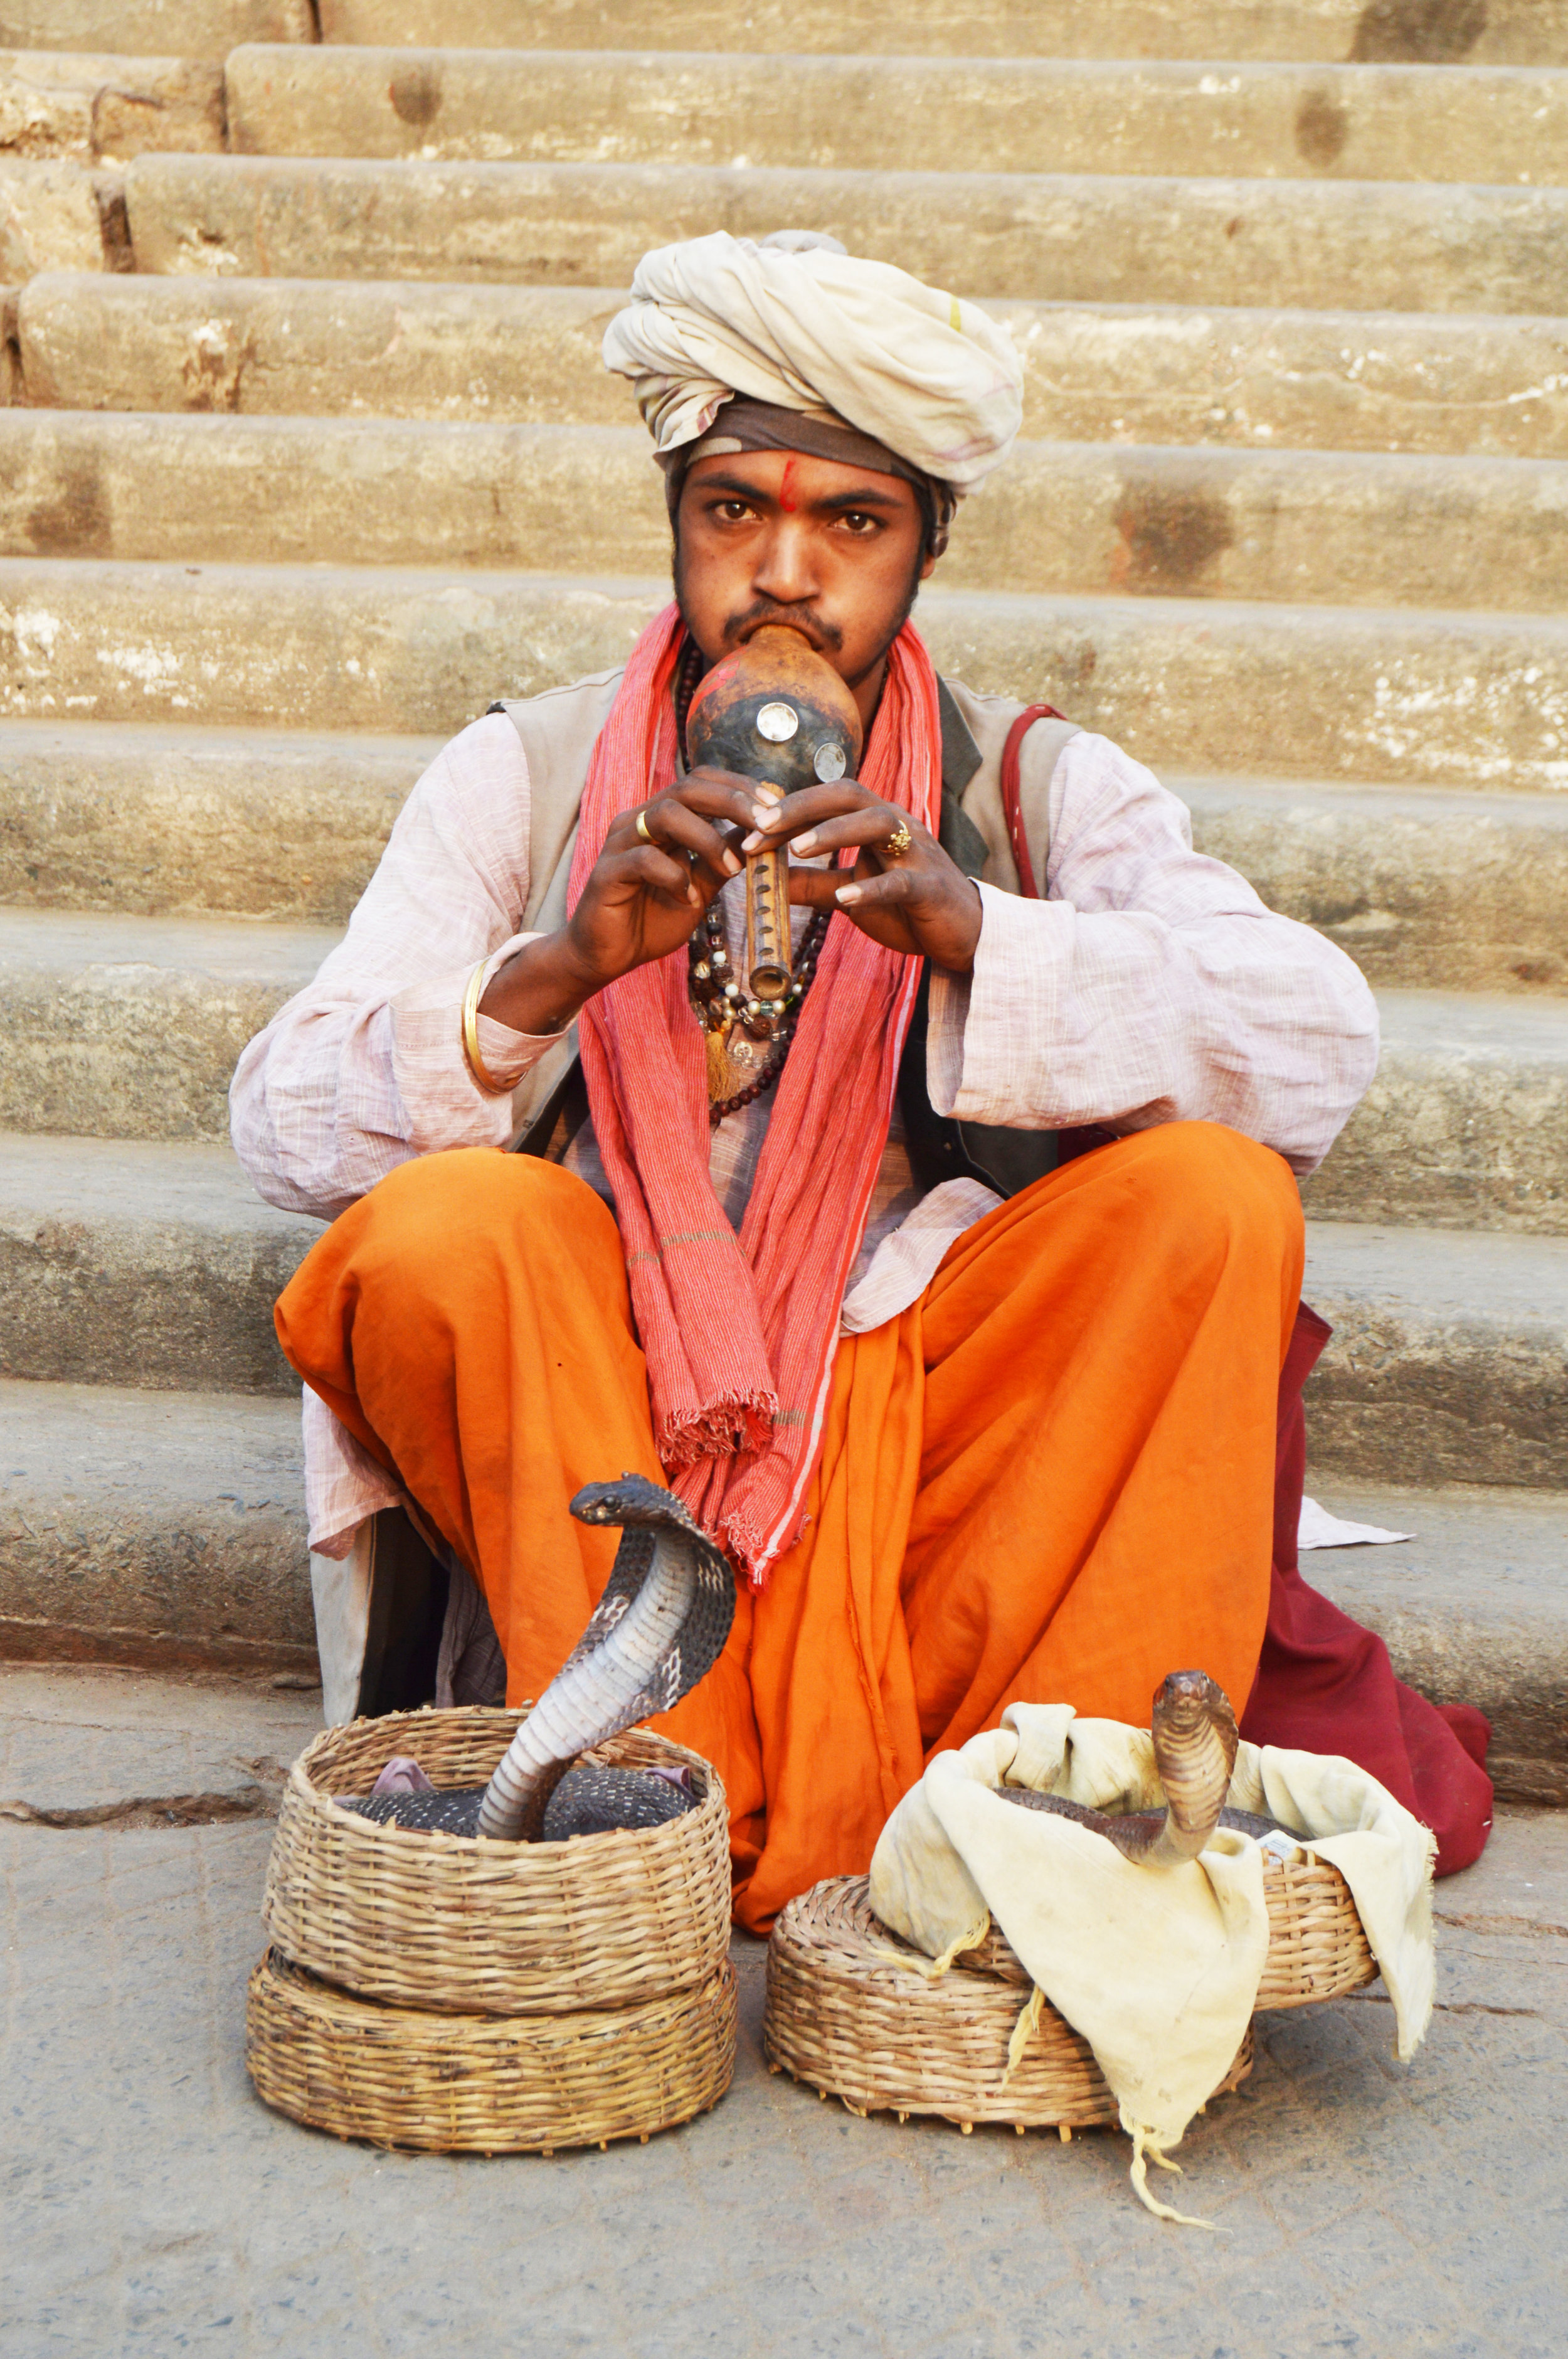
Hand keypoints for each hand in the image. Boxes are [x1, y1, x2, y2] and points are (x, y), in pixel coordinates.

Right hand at [480, 768, 758, 1034]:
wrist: (606, 956)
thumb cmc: (650, 919)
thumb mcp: (699, 887)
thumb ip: (721, 859)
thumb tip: (758, 835)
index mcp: (661, 819)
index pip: (701, 781)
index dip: (739, 786)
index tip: (775, 805)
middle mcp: (639, 821)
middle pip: (687, 787)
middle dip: (732, 801)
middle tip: (765, 823)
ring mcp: (620, 843)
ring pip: (666, 814)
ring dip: (706, 838)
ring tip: (730, 868)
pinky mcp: (607, 872)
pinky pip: (644, 859)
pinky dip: (675, 876)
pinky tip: (689, 899)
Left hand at [741, 780, 981, 972]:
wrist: (963, 934)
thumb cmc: (906, 908)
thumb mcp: (850, 894)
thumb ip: (814, 885)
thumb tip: (768, 881)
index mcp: (875, 822)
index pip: (827, 801)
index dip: (788, 811)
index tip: (748, 831)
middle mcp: (896, 826)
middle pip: (849, 796)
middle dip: (803, 807)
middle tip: (762, 826)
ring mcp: (916, 853)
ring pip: (876, 824)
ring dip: (834, 833)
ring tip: (797, 849)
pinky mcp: (930, 888)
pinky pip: (900, 882)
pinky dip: (872, 887)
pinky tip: (846, 900)